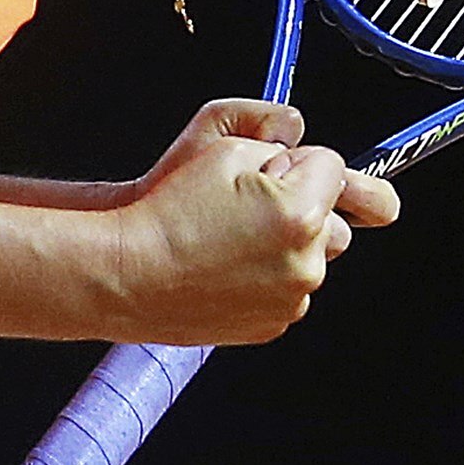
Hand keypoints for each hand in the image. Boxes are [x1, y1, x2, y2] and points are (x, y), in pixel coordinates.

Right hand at [110, 101, 399, 344]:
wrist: (130, 273)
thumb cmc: (170, 210)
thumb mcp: (226, 147)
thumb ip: (279, 141)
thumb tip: (301, 152)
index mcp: (301, 213)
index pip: (333, 167)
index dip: (297, 160)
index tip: (272, 167)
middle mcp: (307, 262)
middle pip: (333, 215)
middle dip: (303, 202)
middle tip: (249, 202)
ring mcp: (291, 299)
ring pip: (312, 253)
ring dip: (287, 240)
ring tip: (231, 235)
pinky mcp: (274, 323)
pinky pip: (288, 286)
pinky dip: (268, 273)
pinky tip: (226, 262)